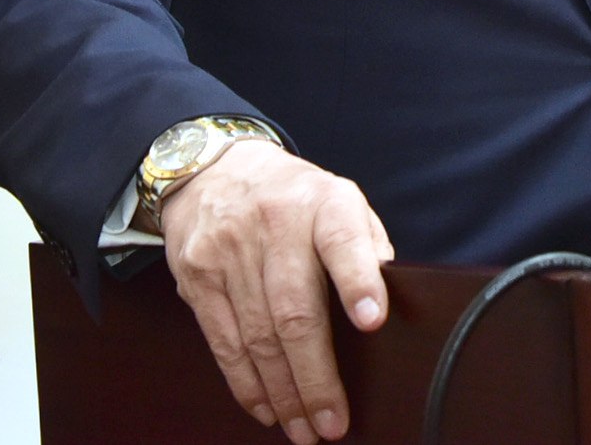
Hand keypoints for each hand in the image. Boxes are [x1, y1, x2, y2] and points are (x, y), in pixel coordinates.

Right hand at [160, 140, 393, 443]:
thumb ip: (366, 246)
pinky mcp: (198, 277)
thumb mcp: (340, 200)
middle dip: (315, 376)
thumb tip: (392, 301)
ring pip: (257, 336)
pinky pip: (223, 342)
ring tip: (305, 430)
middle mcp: (274, 224)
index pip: (342, 239)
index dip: (358, 280)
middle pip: (294, 309)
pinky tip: (267, 409)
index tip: (372, 322)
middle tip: (332, 424)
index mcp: (323, 201)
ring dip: (283, 393)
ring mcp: (229, 252)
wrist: (214, 171)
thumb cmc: (296, 199)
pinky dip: (246, 384)